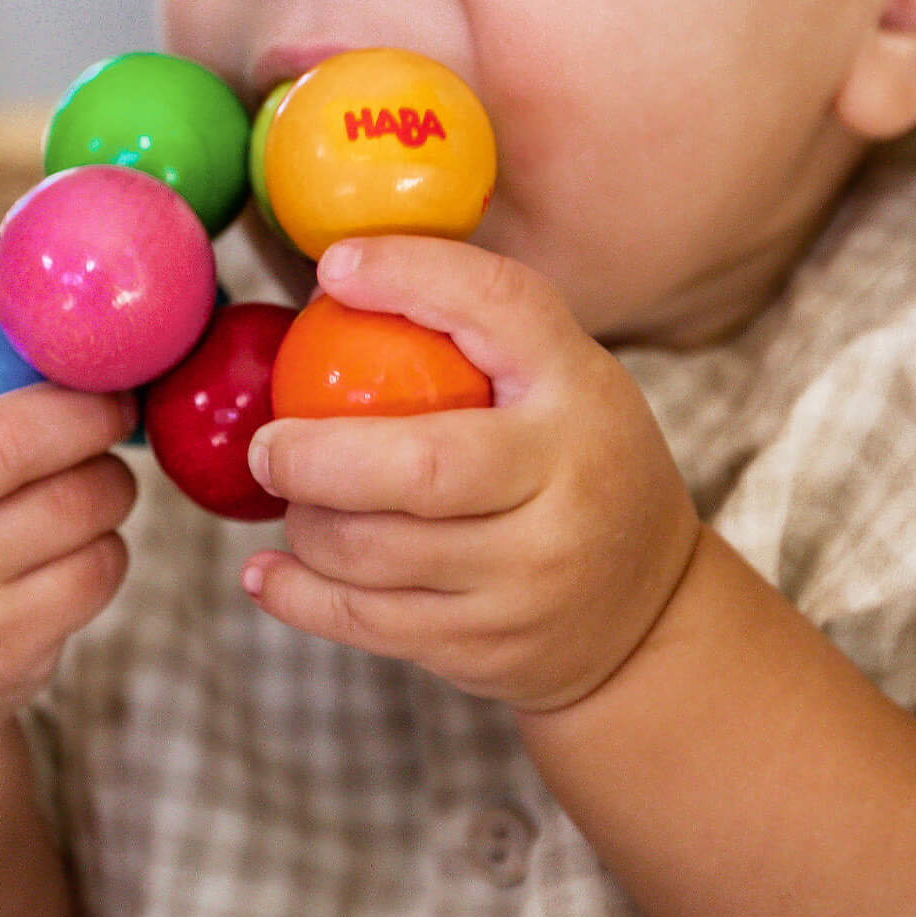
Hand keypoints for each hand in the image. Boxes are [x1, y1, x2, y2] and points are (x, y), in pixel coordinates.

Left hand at [242, 237, 701, 712]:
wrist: (649, 617)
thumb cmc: (576, 467)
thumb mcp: (564, 385)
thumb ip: (477, 336)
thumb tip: (338, 270)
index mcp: (579, 394)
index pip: (501, 307)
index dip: (413, 277)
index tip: (334, 269)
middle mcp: (565, 485)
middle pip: (421, 467)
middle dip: (315, 456)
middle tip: (267, 444)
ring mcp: (530, 579)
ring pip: (376, 553)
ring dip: (306, 525)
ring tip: (290, 501)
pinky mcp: (489, 647)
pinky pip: (367, 622)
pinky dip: (299, 595)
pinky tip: (266, 574)